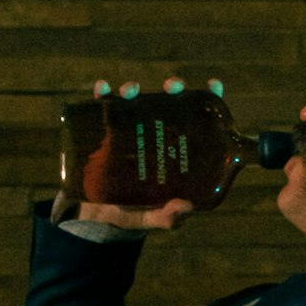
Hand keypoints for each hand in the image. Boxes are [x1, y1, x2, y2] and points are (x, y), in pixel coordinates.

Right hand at [69, 72, 208, 231]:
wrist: (92, 215)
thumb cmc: (130, 214)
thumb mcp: (149, 218)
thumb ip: (166, 218)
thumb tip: (185, 208)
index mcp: (174, 150)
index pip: (197, 121)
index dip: (208, 101)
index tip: (214, 86)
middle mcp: (153, 133)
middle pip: (168, 103)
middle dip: (173, 88)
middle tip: (172, 87)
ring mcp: (128, 129)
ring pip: (136, 100)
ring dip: (135, 88)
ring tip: (130, 91)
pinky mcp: (101, 130)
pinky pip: (102, 107)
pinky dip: (102, 94)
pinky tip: (102, 89)